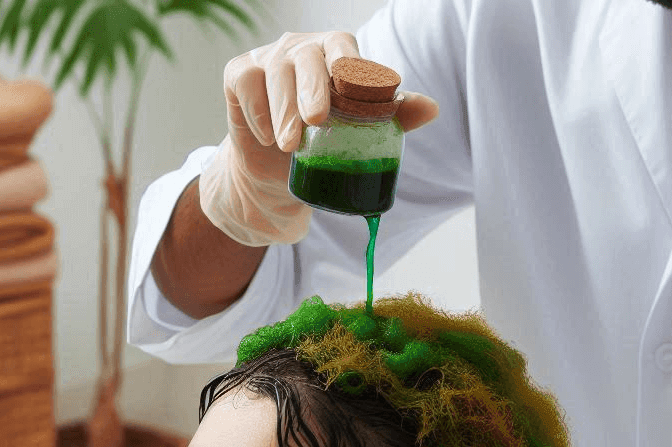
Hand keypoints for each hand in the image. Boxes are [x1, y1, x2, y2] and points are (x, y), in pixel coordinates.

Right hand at [198, 30, 439, 246]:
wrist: (276, 174)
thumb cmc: (322, 146)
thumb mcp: (359, 134)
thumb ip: (392, 117)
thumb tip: (432, 109)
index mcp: (334, 56)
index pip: (343, 46)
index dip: (347, 61)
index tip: (350, 82)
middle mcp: (302, 50)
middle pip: (307, 56)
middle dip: (312, 87)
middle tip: (317, 119)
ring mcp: (269, 59)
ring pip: (276, 72)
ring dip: (284, 112)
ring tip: (291, 145)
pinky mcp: (240, 73)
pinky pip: (247, 83)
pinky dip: (257, 112)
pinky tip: (267, 137)